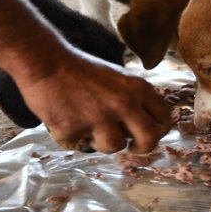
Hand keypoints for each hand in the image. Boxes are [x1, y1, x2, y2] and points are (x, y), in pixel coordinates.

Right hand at [19, 53, 172, 153]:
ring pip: (116, 146)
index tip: (147, 134)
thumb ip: (133, 99)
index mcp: (137, 88)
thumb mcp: (117, 78)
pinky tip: (67, 117)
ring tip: (90, 124)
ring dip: (104, 141)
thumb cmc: (80, 70)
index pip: (165, 118)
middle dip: (143, 148)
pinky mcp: (76, 130)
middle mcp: (124, 104)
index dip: (159, 130)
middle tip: (132, 147)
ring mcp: (99, 118)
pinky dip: (75, 135)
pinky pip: (82, 144)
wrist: (45, 63)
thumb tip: (145, 125)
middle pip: (150, 140)